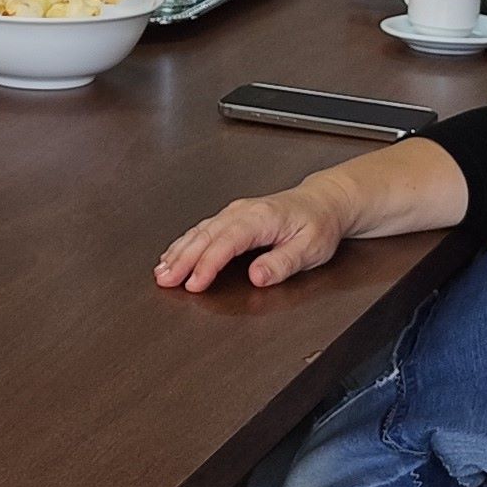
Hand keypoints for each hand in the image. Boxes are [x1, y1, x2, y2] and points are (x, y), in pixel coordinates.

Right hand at [155, 182, 349, 292]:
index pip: (226, 243)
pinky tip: (173, 255)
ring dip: (178, 251)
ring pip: (199, 232)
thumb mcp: (311, 249)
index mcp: (261, 218)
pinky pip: (203, 229)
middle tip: (165, 280)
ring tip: (162, 271)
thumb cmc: (319, 224)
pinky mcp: (232, 217)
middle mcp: (243, 212)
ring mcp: (235, 212)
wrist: (324, 202)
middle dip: (182, 259)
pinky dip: (184, 243)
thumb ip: (282, 263)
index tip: (194, 284)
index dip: (207, 265)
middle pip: (205, 236)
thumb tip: (257, 276)